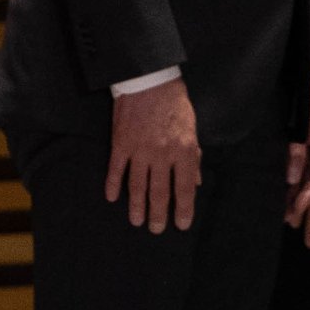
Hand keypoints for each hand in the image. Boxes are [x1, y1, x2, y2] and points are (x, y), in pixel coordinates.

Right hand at [105, 77, 201, 232]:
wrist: (149, 80)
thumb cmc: (174, 104)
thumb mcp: (192, 130)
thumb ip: (194, 157)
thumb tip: (196, 183)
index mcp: (184, 151)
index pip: (186, 188)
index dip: (184, 209)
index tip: (182, 224)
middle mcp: (163, 154)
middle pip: (160, 192)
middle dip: (159, 214)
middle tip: (157, 230)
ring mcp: (140, 150)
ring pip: (137, 185)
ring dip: (137, 206)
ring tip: (137, 221)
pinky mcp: (121, 143)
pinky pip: (116, 168)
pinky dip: (113, 184)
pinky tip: (112, 197)